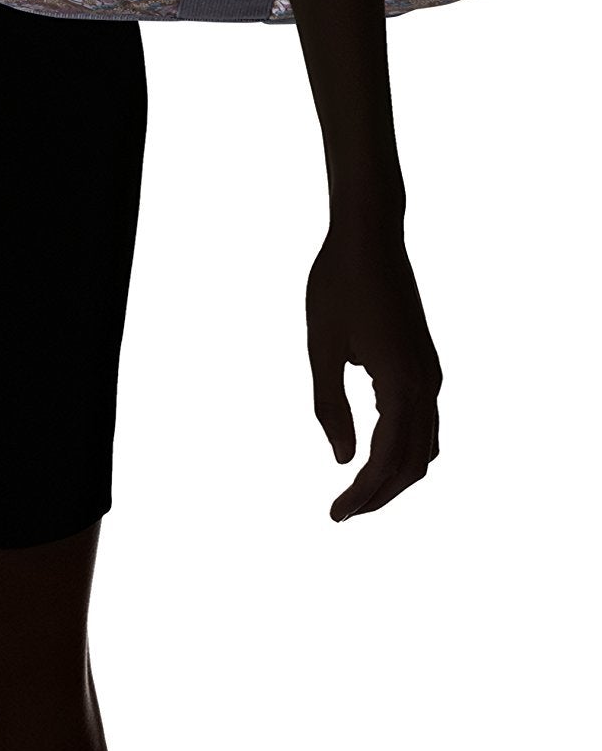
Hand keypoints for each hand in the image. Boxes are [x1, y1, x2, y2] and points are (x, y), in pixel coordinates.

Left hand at [306, 215, 441, 522]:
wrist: (370, 235)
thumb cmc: (338, 284)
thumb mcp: (321, 347)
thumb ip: (329, 406)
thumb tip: (341, 459)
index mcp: (401, 383)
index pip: (387, 460)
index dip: (363, 494)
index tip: (335, 515)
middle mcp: (426, 384)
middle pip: (414, 463)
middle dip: (380, 495)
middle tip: (342, 513)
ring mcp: (429, 372)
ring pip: (425, 446)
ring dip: (395, 476)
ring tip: (358, 492)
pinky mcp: (424, 362)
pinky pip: (424, 422)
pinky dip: (404, 449)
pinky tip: (375, 452)